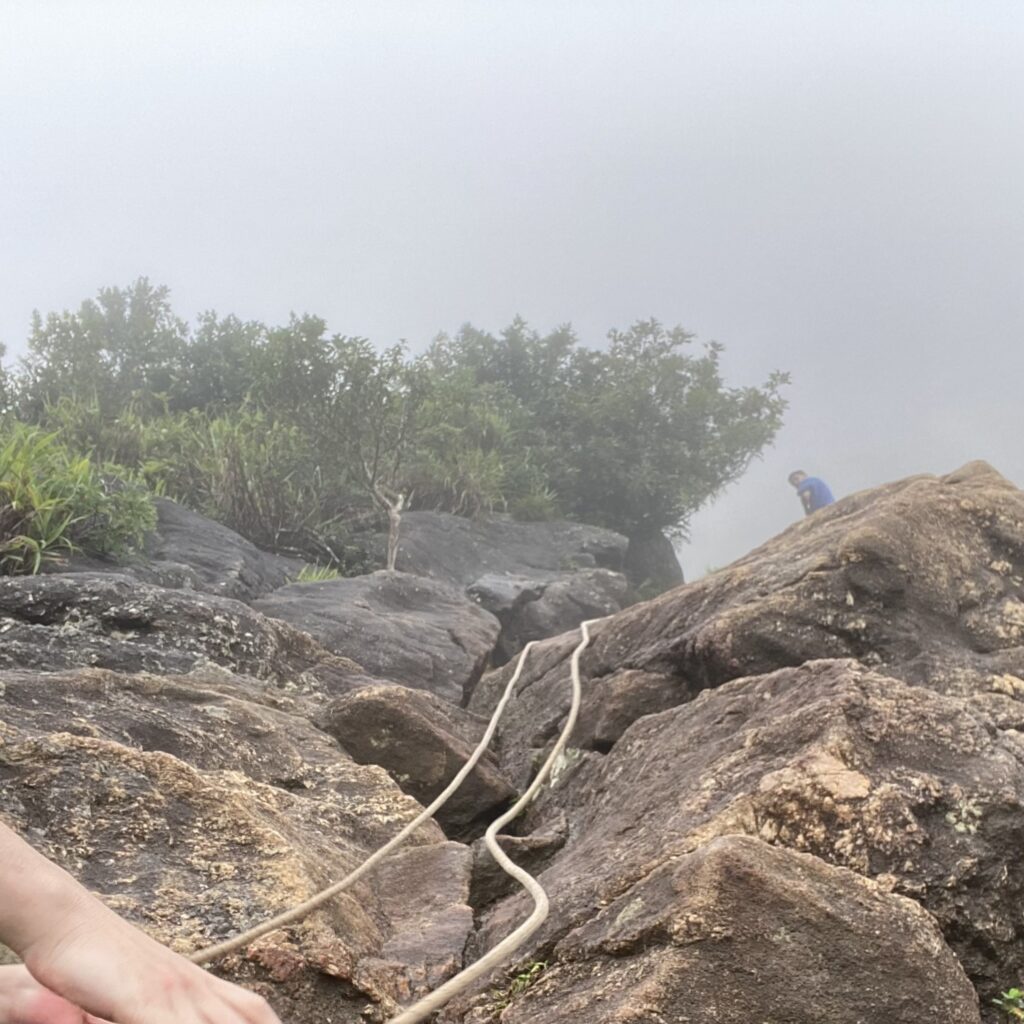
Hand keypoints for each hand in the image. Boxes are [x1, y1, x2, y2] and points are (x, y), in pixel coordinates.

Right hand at [18, 893, 279, 1023]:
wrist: (69, 922)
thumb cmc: (102, 963)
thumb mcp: (146, 994)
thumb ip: (169, 1010)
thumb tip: (190, 1014)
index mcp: (198, 986)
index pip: (254, 1012)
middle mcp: (194, 987)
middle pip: (246, 1020)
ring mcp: (173, 991)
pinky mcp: (145, 996)